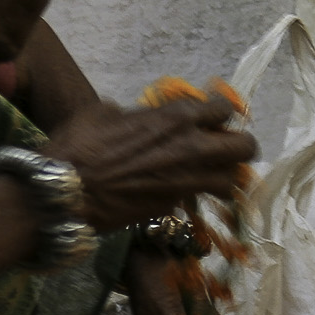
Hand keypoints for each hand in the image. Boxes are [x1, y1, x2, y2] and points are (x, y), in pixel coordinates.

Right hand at [43, 96, 255, 233]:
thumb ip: (135, 115)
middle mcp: (193, 147)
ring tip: (211, 175)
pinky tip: (185, 190)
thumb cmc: (79, 145)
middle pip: (246, 147)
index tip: (213, 120)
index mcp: (178, 116)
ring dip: (226, 177)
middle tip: (225, 150)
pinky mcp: (175, 205)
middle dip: (240, 148)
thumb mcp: (104, 113)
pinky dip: (200, 195)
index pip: (224, 109)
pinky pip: (202, 197)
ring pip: (233, 180)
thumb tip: (136, 120)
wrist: (68, 190)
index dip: (220, 115)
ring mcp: (188, 180)